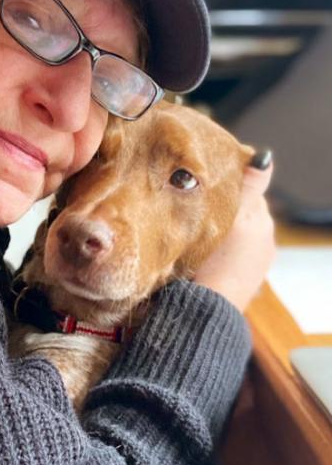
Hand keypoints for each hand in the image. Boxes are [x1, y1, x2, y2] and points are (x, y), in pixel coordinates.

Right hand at [194, 158, 275, 311]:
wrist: (206, 307)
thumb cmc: (216, 261)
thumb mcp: (234, 217)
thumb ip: (249, 187)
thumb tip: (264, 157)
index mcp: (262, 223)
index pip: (249, 191)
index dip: (229, 183)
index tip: (208, 180)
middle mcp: (264, 242)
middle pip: (243, 213)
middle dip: (225, 206)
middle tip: (198, 201)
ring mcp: (254, 264)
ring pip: (236, 234)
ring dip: (222, 228)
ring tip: (199, 226)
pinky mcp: (241, 280)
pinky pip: (231, 254)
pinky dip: (220, 249)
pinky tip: (204, 251)